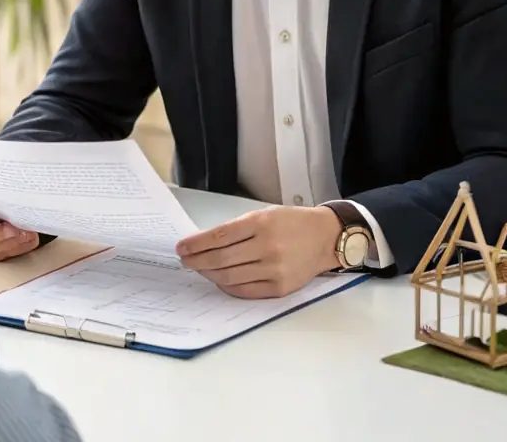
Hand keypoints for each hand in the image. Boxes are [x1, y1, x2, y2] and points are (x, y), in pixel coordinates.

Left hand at [175, 205, 342, 298]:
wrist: (324, 237)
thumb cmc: (290, 223)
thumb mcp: (263, 215)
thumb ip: (237, 229)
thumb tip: (205, 243)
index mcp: (261, 223)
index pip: (219, 236)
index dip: (196, 243)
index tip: (182, 247)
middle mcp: (267, 247)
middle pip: (221, 258)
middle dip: (197, 260)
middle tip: (185, 260)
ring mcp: (274, 269)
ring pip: (230, 277)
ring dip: (209, 274)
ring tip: (199, 269)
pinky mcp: (280, 288)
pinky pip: (245, 291)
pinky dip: (227, 286)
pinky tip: (219, 280)